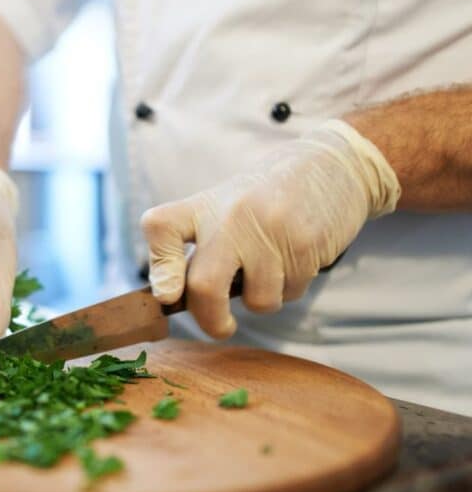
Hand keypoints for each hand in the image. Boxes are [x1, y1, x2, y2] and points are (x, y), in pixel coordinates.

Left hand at [140, 119, 400, 337]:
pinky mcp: (304, 244)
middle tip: (221, 326)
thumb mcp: (225, 208)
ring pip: (256, 300)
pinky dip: (290, 287)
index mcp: (203, 205)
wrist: (331, 166)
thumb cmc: (265, 199)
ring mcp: (268, 230)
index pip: (161, 228)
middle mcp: (230, 215)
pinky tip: (296, 257)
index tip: (167, 296)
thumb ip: (200, 247)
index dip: (159, 266)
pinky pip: (290, 292)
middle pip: (203, 285)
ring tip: (271, 267)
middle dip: (210, 319)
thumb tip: (176, 299)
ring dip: (262, 299)